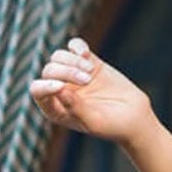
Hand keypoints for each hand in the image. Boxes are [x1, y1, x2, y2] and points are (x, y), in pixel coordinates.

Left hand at [29, 37, 152, 145]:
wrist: (133, 116)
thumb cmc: (111, 125)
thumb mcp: (92, 121)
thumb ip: (74, 106)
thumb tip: (59, 88)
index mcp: (55, 108)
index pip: (37, 91)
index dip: (44, 86)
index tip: (61, 86)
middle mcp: (60, 90)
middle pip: (49, 70)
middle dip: (66, 72)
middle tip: (87, 80)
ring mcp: (73, 74)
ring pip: (59, 56)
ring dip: (73, 61)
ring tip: (91, 72)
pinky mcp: (88, 62)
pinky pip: (74, 46)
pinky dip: (77, 47)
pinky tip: (86, 54)